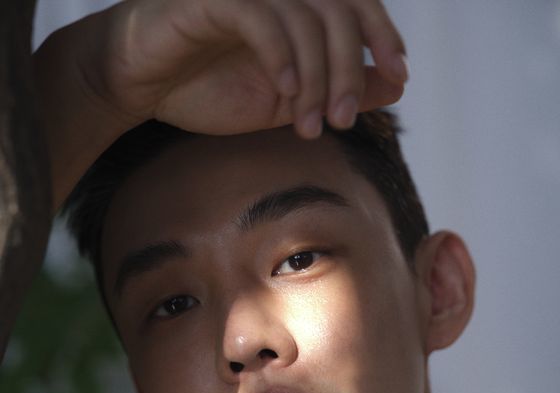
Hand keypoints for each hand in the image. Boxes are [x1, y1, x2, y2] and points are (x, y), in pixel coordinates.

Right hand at [75, 0, 407, 138]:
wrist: (140, 85)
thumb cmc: (207, 88)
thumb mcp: (286, 101)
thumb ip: (337, 90)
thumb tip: (396, 85)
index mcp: (296, 8)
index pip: (354, 3)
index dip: (382, 33)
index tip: (399, 73)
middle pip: (337, 11)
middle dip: (350, 68)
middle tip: (345, 120)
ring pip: (305, 17)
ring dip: (317, 77)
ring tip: (310, 125)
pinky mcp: (211, 0)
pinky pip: (260, 17)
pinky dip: (281, 56)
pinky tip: (286, 93)